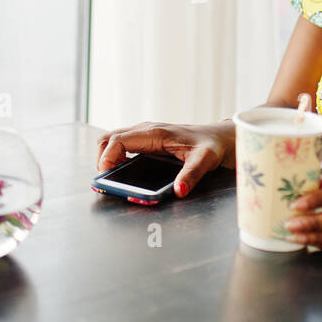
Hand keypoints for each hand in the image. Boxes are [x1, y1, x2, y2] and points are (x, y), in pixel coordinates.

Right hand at [95, 121, 233, 196]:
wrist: (219, 137)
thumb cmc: (211, 146)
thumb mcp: (204, 161)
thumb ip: (191, 175)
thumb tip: (179, 191)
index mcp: (155, 133)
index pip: (118, 140)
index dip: (107, 157)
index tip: (107, 174)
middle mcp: (146, 130)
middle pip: (108, 138)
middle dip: (102, 157)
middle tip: (109, 177)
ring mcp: (145, 133)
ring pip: (113, 139)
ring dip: (107, 155)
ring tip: (115, 174)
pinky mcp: (146, 138)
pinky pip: (122, 143)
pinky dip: (115, 154)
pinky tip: (124, 168)